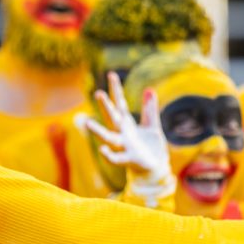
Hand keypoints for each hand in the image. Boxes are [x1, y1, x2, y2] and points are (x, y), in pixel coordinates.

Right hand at [78, 71, 174, 206]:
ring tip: (88, 123)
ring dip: (98, 131)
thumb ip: (149, 109)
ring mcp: (124, 146)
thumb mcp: (152, 125)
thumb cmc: (150, 147)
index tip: (111, 74)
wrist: (155, 169)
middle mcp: (122, 133)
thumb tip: (149, 89)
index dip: (116, 89)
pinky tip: (103, 149)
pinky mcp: (129, 158)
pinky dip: (109, 155)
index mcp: (127, 124)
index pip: (120, 103)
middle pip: (112, 118)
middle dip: (105, 107)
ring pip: (108, 138)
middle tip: (98, 93)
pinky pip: (116, 158)